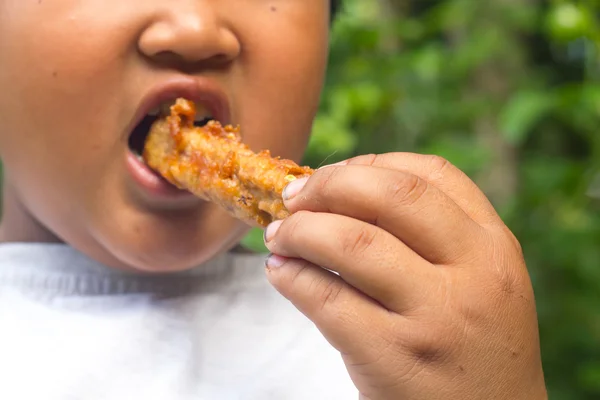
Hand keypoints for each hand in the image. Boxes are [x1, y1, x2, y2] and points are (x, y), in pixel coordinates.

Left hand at [263, 153, 546, 399]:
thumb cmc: (472, 346)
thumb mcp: (478, 282)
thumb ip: (433, 237)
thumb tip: (339, 193)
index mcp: (493, 247)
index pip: (431, 174)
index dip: (370, 164)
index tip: (333, 175)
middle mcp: (473, 274)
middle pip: (390, 194)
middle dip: (329, 185)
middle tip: (294, 196)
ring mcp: (435, 317)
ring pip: (351, 242)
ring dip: (300, 230)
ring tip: (279, 235)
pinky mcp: (394, 358)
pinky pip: (326, 300)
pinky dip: (291, 277)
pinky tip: (280, 273)